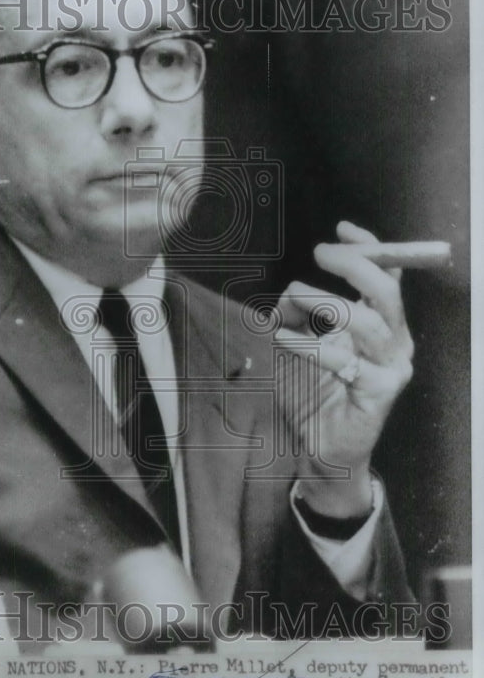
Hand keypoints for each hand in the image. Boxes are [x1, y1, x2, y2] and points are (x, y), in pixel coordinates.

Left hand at [274, 221, 413, 514]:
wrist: (322, 448)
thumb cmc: (313, 394)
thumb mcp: (298, 344)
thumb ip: (296, 317)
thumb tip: (285, 296)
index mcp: (381, 323)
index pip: (388, 275)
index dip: (370, 247)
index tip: (341, 229)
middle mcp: (393, 341)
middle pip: (387, 291)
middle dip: (355, 264)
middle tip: (321, 253)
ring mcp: (391, 367)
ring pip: (369, 322)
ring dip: (327, 303)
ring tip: (292, 298)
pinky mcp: (380, 393)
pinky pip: (346, 362)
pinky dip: (310, 346)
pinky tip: (283, 339)